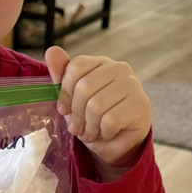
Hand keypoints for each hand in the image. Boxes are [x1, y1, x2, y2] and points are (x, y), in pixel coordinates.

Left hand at [45, 45, 150, 175]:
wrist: (118, 142)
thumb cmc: (95, 118)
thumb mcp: (73, 99)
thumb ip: (62, 76)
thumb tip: (51, 50)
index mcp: (101, 63)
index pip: (75, 68)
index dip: (65, 92)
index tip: (63, 110)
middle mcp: (119, 68)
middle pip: (84, 87)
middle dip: (76, 114)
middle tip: (78, 128)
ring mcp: (132, 85)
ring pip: (96, 106)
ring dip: (89, 126)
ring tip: (92, 132)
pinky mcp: (140, 104)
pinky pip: (110, 120)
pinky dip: (104, 132)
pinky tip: (106, 133)